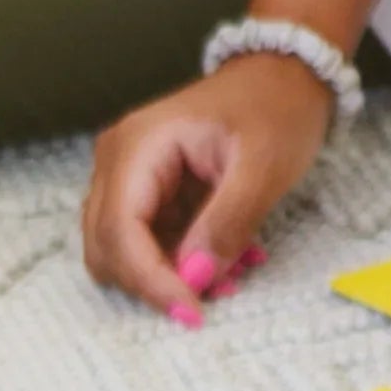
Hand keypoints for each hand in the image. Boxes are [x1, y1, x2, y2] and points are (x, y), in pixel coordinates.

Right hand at [80, 54, 332, 327]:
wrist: (282, 75)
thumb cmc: (274, 108)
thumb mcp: (263, 166)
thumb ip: (226, 223)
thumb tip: (195, 279)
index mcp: (137, 146)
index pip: (120, 230)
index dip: (151, 281)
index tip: (193, 315)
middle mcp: (117, 161)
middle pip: (107, 248)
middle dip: (156, 283)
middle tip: (216, 296)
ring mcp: (126, 177)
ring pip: (121, 253)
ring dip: (168, 277)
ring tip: (229, 273)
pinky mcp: (144, 193)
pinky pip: (146, 245)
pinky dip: (178, 264)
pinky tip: (225, 257)